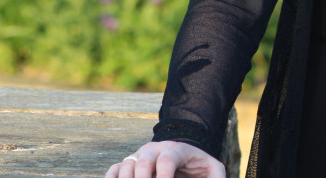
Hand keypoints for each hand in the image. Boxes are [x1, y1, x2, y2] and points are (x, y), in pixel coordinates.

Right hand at [105, 141, 225, 177]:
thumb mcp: (213, 170)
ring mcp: (139, 156)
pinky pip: (113, 170)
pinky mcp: (128, 164)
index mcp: (176, 149)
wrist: (183, 157)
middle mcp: (155, 150)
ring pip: (126, 165)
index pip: (167, 159)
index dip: (164, 176)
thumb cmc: (198, 166)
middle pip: (143, 161)